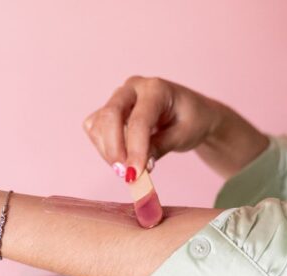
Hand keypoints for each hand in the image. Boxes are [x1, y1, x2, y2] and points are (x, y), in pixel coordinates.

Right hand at [83, 76, 226, 177]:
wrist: (190, 112)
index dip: (135, 150)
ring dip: (108, 150)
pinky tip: (121, 156)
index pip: (139, 120)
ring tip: (128, 168)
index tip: (134, 175)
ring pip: (98, 123)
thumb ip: (159, 148)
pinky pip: (95, 127)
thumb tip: (137, 167)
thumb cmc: (191, 120)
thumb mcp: (183, 135)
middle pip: (110, 115)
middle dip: (113, 148)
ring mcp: (118, 97)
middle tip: (124, 175)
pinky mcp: (109, 109)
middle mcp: (133, 88)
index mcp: (156, 89)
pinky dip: (103, 146)